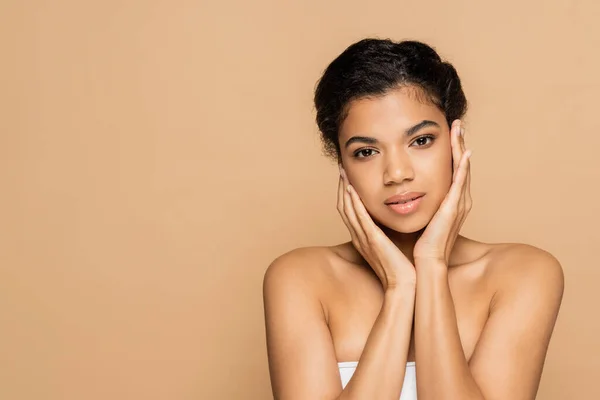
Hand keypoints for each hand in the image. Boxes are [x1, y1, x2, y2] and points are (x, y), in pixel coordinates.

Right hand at [337, 165, 415, 290]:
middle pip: (344, 207)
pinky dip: (354, 203)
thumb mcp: (391, 245)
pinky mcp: (372, 240)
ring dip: (344, 190)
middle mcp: (359, 236)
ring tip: (343, 173)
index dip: (346, 193)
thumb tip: (394, 217)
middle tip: (341, 168)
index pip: (349, 211)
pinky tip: (352, 189)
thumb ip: (388, 232)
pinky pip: (359, 218)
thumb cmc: (402, 267)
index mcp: (363, 237)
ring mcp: (363, 238)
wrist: (404, 285)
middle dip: (341, 187)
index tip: (347, 177)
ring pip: (347, 210)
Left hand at [413, 119, 471, 264]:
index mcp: (451, 203)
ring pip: (462, 169)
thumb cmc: (421, 244)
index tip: (448, 133)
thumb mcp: (422, 217)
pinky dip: (463, 167)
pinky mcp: (453, 210)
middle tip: (457, 124)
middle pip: (461, 165)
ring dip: (461, 148)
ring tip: (459, 129)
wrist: (425, 263)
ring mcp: (458, 205)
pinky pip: (460, 184)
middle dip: (459, 143)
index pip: (453, 171)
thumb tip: (405, 191)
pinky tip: (464, 153)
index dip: (452, 152)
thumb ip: (419, 203)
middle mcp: (459, 201)